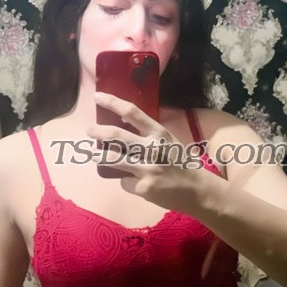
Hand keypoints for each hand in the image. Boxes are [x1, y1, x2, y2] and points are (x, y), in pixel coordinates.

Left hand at [92, 92, 207, 212]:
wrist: (197, 189)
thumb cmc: (180, 163)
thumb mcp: (169, 141)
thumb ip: (148, 135)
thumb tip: (120, 128)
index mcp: (159, 133)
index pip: (132, 112)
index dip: (112, 102)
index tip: (97, 97)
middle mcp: (152, 148)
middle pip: (116, 136)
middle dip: (98, 132)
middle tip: (89, 130)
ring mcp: (147, 169)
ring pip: (113, 160)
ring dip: (99, 156)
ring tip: (92, 155)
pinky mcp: (143, 187)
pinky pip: (124, 182)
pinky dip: (126, 181)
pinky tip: (135, 183)